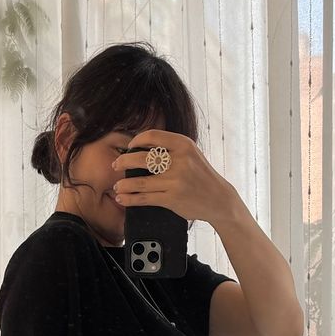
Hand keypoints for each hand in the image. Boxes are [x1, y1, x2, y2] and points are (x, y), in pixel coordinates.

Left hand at [110, 130, 233, 227]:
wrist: (218, 199)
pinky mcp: (172, 198)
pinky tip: (122, 198)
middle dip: (123, 162)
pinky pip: (144, 198)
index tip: (129, 147)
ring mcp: (175, 181)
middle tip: (116, 165)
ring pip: (139, 182)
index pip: (152, 136)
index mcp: (183, 145)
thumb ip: (171, 147)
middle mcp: (179, 161)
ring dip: (123, 184)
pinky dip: (130, 199)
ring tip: (117, 186)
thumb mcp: (191, 154)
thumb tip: (142, 144)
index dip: (136, 141)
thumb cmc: (201, 175)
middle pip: (140, 158)